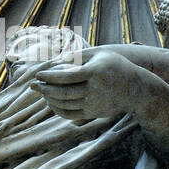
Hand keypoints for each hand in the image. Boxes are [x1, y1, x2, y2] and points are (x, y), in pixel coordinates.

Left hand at [32, 49, 150, 124]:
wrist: (136, 88)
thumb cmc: (115, 66)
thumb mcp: (99, 54)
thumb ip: (77, 55)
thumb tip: (54, 61)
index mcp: (95, 72)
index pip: (66, 76)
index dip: (49, 76)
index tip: (38, 74)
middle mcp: (95, 90)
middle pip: (63, 92)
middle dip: (44, 89)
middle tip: (32, 85)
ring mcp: (94, 104)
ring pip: (65, 105)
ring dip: (49, 99)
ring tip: (41, 91)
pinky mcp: (93, 113)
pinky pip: (70, 114)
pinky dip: (57, 109)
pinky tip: (51, 102)